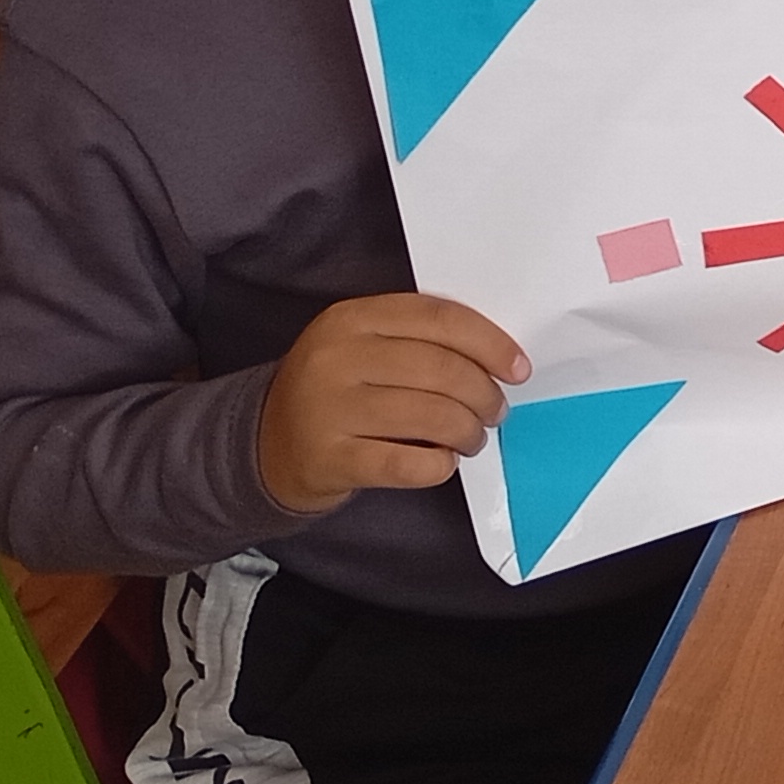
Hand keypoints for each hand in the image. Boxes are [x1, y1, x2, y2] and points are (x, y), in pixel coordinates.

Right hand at [256, 294, 527, 514]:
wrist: (265, 445)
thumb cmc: (339, 391)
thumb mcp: (364, 347)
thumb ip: (419, 341)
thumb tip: (500, 359)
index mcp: (351, 318)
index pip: (440, 319)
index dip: (490, 343)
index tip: (518, 369)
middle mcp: (336, 358)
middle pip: (442, 370)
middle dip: (484, 395)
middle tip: (495, 411)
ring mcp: (328, 409)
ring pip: (432, 417)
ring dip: (468, 432)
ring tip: (471, 438)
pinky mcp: (329, 458)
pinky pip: (408, 464)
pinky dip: (439, 465)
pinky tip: (441, 462)